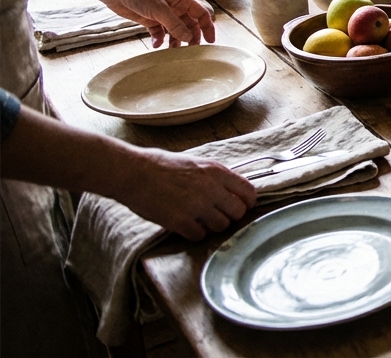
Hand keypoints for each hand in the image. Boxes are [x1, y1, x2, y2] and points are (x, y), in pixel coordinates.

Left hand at [105, 0, 215, 47]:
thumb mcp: (159, 10)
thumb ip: (175, 25)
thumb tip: (189, 38)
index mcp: (181, 0)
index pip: (201, 14)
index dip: (207, 27)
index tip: (209, 41)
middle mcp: (175, 7)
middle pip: (190, 24)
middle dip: (191, 37)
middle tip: (190, 50)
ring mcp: (163, 15)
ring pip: (176, 31)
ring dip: (175, 41)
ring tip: (172, 51)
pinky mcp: (151, 21)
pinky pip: (160, 33)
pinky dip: (160, 40)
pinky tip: (156, 45)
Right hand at [116, 149, 255, 239]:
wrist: (133, 173)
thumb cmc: (161, 165)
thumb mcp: (196, 163)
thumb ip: (216, 177)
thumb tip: (232, 190)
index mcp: (217, 171)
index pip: (248, 192)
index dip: (247, 202)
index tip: (242, 206)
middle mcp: (211, 189)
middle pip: (238, 213)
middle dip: (230, 216)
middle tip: (218, 215)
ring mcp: (196, 206)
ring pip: (221, 226)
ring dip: (213, 226)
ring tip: (200, 219)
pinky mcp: (180, 222)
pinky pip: (200, 235)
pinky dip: (195, 233)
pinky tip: (186, 225)